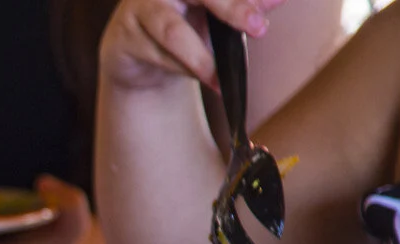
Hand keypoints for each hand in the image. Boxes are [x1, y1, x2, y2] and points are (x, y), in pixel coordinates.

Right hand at [100, 0, 285, 92]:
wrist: (135, 50)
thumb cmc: (181, 24)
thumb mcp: (215, 14)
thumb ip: (243, 5)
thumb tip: (276, 1)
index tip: (274, 5)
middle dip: (231, 8)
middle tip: (258, 28)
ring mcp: (139, 7)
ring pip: (172, 32)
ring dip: (200, 58)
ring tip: (220, 79)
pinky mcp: (123, 36)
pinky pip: (156, 56)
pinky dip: (182, 70)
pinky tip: (204, 79)